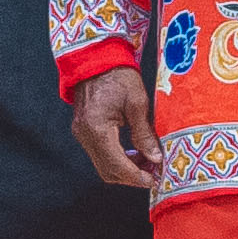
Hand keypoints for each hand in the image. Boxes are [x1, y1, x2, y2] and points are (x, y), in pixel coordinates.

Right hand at [68, 67, 162, 190]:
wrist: (97, 58)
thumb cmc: (118, 76)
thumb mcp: (137, 103)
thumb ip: (144, 134)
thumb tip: (155, 159)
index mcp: (97, 129)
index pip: (117, 165)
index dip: (137, 177)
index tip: (154, 180)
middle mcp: (85, 136)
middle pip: (108, 171)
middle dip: (132, 177)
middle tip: (154, 174)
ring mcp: (82, 134)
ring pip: (103, 166)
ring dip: (125, 170)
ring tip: (147, 163)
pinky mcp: (84, 131)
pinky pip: (100, 155)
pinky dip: (117, 160)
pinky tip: (134, 154)